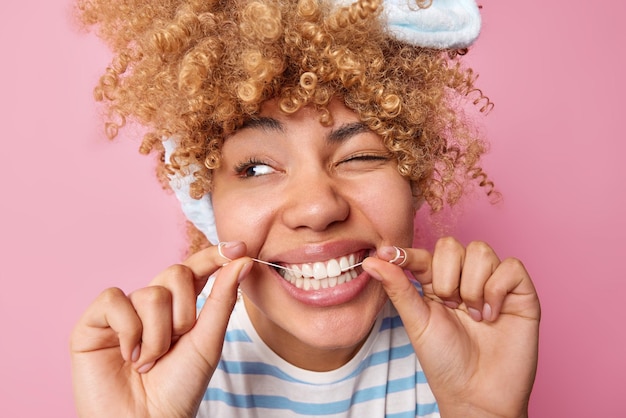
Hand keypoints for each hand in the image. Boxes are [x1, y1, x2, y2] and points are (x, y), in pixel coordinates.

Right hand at [70, 242, 252, 417]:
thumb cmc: (179, 387)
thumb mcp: (207, 341)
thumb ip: (222, 299)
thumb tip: (242, 260)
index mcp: (179, 308)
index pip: (196, 270)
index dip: (215, 255)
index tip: (240, 245)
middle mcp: (150, 306)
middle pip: (175, 274)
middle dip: (183, 312)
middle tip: (176, 343)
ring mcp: (122, 314)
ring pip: (148, 293)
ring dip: (157, 334)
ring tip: (149, 361)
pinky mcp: (93, 324)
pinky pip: (113, 300)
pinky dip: (128, 330)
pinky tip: (128, 355)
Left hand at [362, 237, 539, 417]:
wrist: (477, 394)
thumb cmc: (445, 362)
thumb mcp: (416, 322)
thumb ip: (397, 288)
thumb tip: (371, 261)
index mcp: (437, 283)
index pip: (423, 255)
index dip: (406, 253)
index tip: (386, 254)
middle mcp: (465, 278)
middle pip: (452, 246)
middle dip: (445, 276)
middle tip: (450, 306)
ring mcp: (494, 284)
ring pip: (480, 251)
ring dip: (470, 285)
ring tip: (472, 315)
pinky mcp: (521, 293)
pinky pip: (510, 267)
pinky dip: (496, 290)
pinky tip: (491, 315)